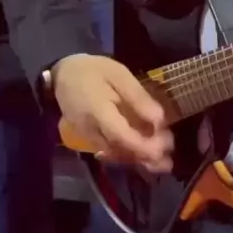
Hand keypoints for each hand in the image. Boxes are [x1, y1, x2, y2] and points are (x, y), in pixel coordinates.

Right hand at [51, 54, 173, 171]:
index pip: (121, 135)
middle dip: (147, 155)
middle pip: (121, 150)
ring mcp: (89, 137)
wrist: (62, 75)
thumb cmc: (93, 71)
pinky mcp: (90, 140)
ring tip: (164, 161)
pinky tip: (147, 155)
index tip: (166, 145)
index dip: (144, 145)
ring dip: (141, 159)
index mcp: (97, 110)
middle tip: (169, 154)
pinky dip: (130, 155)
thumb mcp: (119, 75)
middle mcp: (91, 129)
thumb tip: (159, 119)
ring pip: (117, 155)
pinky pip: (112, 152)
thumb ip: (138, 97)